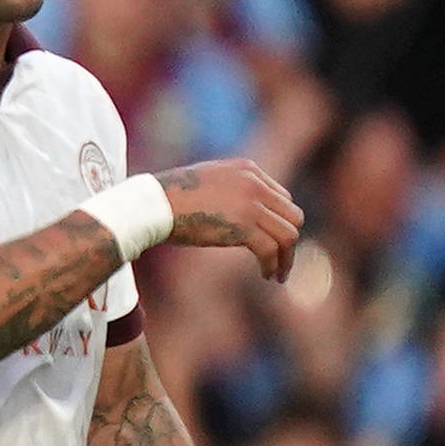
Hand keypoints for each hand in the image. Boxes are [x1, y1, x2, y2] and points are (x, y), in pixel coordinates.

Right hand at [156, 159, 305, 281]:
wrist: (151, 205)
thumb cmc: (166, 198)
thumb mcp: (205, 183)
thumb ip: (226, 190)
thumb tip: (231, 213)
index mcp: (247, 170)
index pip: (281, 197)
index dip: (279, 221)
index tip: (272, 240)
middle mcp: (255, 184)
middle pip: (292, 215)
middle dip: (288, 240)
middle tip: (280, 260)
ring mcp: (251, 204)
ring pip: (288, 234)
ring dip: (286, 258)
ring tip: (278, 275)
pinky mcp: (243, 226)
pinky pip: (271, 249)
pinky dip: (272, 265)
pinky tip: (266, 275)